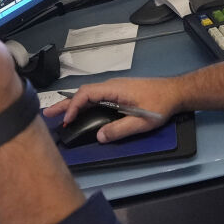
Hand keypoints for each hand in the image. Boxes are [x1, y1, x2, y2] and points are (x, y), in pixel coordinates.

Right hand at [44, 77, 183, 143]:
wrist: (176, 92)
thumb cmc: (161, 105)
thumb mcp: (142, 121)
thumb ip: (120, 129)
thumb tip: (99, 137)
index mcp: (114, 89)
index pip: (86, 94)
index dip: (73, 107)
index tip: (67, 121)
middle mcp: (111, 86)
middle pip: (83, 93)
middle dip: (64, 104)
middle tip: (47, 114)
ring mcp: (115, 89)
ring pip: (88, 95)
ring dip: (73, 104)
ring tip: (59, 115)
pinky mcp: (119, 93)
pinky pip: (96, 97)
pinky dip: (84, 105)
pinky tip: (80, 113)